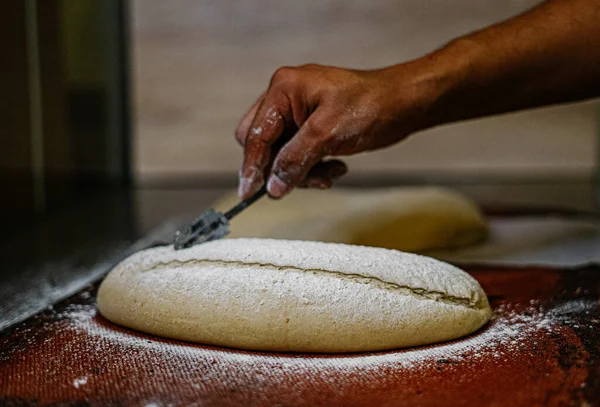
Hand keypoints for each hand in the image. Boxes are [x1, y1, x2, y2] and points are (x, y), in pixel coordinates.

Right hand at [235, 63, 438, 198]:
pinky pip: (299, 153)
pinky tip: (336, 166)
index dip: (252, 165)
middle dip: (281, 167)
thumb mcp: (328, 134)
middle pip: (263, 143)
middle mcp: (287, 97)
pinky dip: (314, 167)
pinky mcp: (312, 125)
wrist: (405, 103)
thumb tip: (272, 186)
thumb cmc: (371, 106)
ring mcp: (300, 112)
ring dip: (303, 171)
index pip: (256, 134)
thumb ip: (295, 160)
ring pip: (282, 153)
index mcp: (284, 89)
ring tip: (329, 174)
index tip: (248, 192)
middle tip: (297, 183)